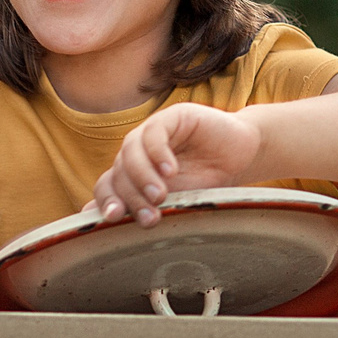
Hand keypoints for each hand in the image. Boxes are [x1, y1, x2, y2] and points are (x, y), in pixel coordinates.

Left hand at [85, 104, 264, 224]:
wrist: (242, 156)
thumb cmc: (209, 182)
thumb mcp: (175, 202)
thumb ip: (142, 207)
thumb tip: (95, 220)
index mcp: (132, 173)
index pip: (107, 185)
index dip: (106, 201)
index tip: (114, 219)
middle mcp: (137, 151)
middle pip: (118, 172)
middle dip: (132, 198)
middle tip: (151, 218)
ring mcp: (151, 132)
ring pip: (131, 151)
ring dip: (143, 177)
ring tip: (160, 196)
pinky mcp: (171, 117)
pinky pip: (154, 133)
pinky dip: (158, 153)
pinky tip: (171, 171)